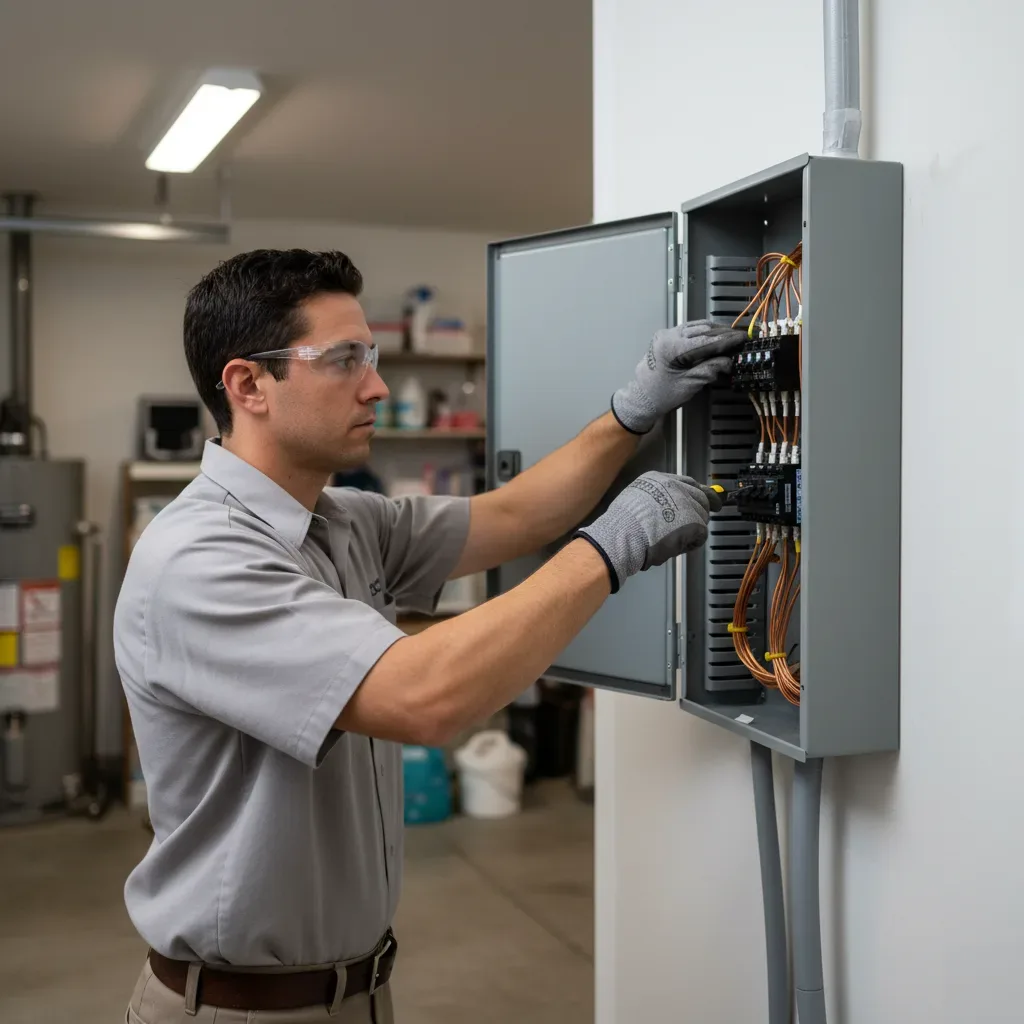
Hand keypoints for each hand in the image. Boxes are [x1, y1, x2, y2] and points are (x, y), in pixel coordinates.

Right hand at [575, 472, 722, 592]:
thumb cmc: (622, 524)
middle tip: (697, 523)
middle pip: (701, 497)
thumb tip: (661, 507)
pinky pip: (701, 535)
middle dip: (700, 510)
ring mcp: (687, 504)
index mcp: (659, 479)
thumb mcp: (634, 497)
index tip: (701, 498)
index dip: (694, 493)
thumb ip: (653, 498)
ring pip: (702, 516)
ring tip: (674, 539)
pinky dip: (691, 543)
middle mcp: (676, 487)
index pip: (687, 483)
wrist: (624, 535)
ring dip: (693, 529)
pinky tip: (676, 546)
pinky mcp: (694, 522)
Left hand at [611, 320, 746, 434]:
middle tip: (741, 338)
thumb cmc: (661, 394)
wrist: (642, 398)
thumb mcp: (689, 384)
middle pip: (702, 330)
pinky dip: (705, 333)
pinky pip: (690, 330)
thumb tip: (729, 361)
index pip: (705, 339)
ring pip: (697, 327)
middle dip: (723, 334)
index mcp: (671, 347)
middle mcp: (668, 335)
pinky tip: (717, 337)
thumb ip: (710, 369)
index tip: (742, 339)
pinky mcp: (668, 337)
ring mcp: (666, 334)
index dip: (726, 340)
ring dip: (716, 331)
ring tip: (732, 337)